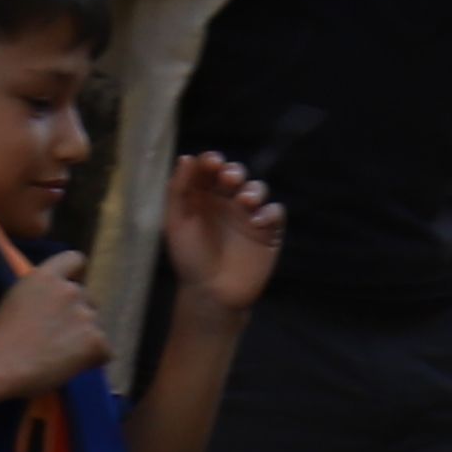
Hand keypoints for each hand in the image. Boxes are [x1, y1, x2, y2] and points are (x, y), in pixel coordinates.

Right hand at [0, 246, 115, 390]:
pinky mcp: (95, 340)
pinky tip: (71, 366)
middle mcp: (70, 290)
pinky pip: (105, 351)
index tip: (71, 288)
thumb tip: (54, 304)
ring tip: (61, 355)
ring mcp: (85, 315)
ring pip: (96, 326)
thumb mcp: (16, 298)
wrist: (2, 366)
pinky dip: (93, 359)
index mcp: (46, 276)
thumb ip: (40, 292)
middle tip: (59, 336)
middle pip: (88, 298)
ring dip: (85, 338)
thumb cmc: (0, 337)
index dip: (76, 274)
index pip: (74, 259)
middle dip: (79, 314)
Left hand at [159, 149, 285, 309]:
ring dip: (253, 190)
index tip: (212, 163)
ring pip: (258, 189)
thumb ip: (178, 191)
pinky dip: (269, 212)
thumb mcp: (176, 223)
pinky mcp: (268, 232)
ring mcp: (249, 216)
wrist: (211, 294)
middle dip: (234, 172)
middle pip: (236, 174)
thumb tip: (186, 157)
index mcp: (204, 197)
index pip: (210, 170)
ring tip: (245, 201)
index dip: (212, 161)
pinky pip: (275, 212)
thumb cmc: (190, 259)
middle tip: (229, 180)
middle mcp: (227, 202)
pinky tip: (256, 222)